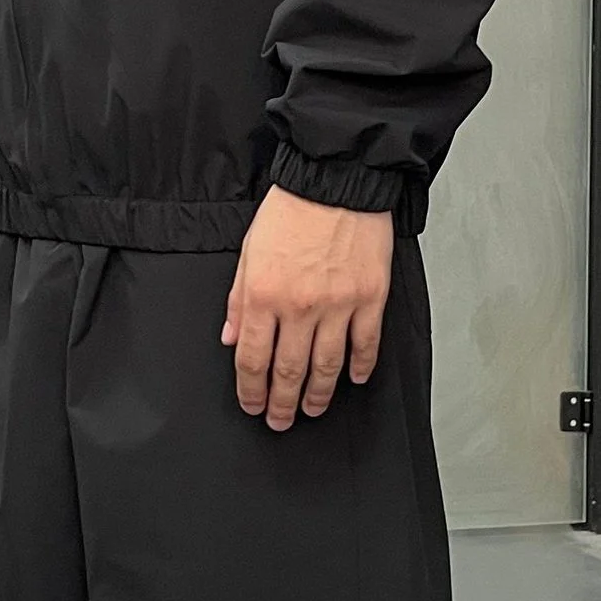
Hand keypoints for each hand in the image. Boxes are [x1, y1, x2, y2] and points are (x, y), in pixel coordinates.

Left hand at [222, 187, 393, 429]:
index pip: (252, 358)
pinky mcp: (370, 298)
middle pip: (288, 371)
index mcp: (263, 295)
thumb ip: (238, 300)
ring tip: (312, 409)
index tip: (252, 405)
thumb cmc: (291, 209)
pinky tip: (353, 380)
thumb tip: (231, 338)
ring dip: (318, 395)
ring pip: (327, 366)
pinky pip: (365, 344)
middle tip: (280, 421)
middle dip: (282, 403)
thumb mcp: (249, 252)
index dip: (251, 390)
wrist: (336, 179)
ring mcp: (338, 305)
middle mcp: (299, 306)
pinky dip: (360, 367)